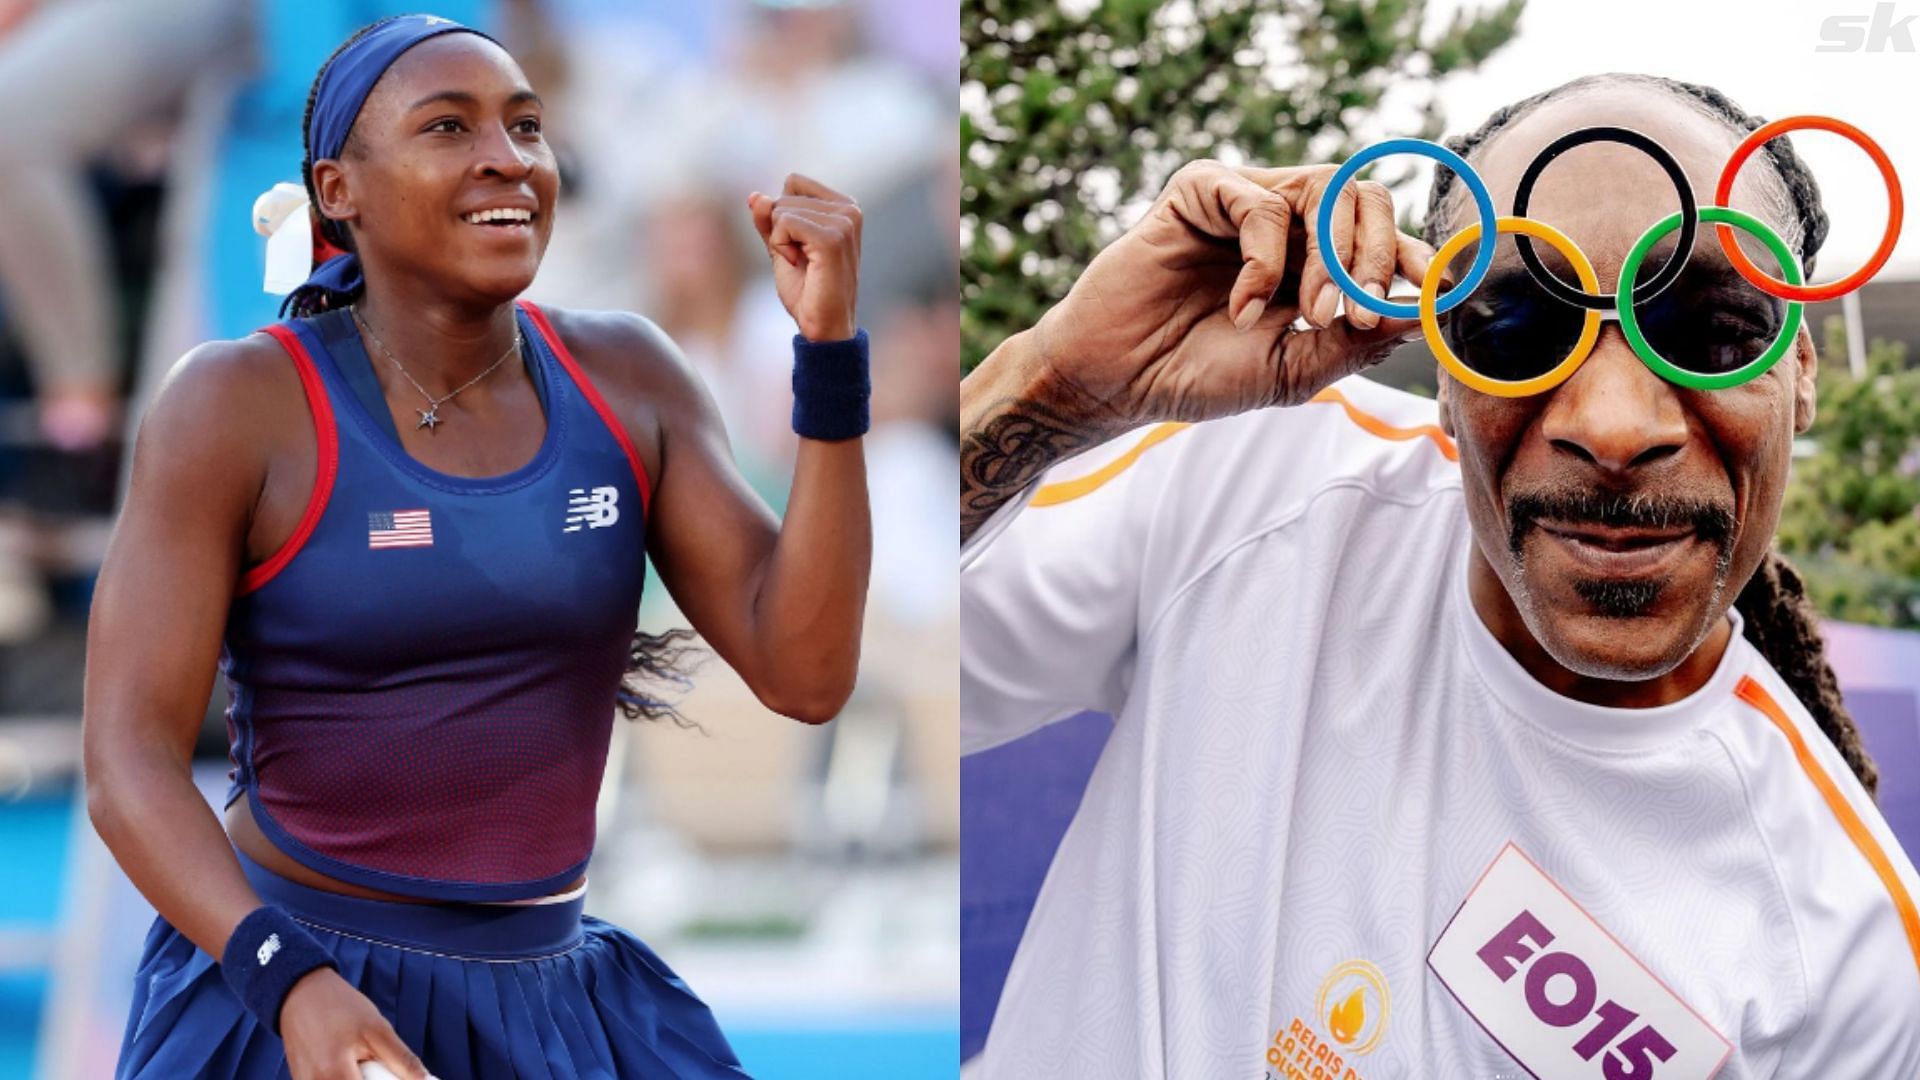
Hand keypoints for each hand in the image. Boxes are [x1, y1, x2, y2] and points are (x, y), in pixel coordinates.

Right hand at [279, 968, 427, 1079]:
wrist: (301, 992)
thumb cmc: (340, 1007)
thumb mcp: (377, 1029)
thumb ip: (402, 1060)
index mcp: (334, 1076)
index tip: (394, 1074)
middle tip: (378, 1067)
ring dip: (359, 1078)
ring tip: (361, 1062)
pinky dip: (345, 1077)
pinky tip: (351, 1065)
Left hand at [747, 174, 861, 341]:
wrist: (822, 327)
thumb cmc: (807, 291)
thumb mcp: (781, 247)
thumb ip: (769, 220)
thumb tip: (755, 196)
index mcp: (844, 206)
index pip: (794, 182)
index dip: (783, 214)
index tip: (800, 245)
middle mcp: (850, 209)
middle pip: (784, 195)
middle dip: (780, 230)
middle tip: (802, 260)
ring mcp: (844, 222)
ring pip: (781, 210)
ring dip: (780, 241)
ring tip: (803, 265)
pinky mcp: (832, 238)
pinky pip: (784, 223)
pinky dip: (780, 247)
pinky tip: (799, 265)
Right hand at [1028, 159, 1436, 425]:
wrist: (1118, 381)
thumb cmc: (1196, 376)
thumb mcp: (1292, 370)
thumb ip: (1353, 342)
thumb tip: (1421, 312)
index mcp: (1310, 261)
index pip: (1379, 237)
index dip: (1414, 256)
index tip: (1437, 287)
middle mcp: (1284, 222)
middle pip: (1365, 199)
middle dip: (1376, 256)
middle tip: (1361, 313)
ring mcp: (1244, 200)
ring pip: (1327, 187)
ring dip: (1331, 257)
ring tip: (1309, 315)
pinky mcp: (1202, 189)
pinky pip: (1264, 204)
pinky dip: (1266, 260)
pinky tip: (1242, 306)